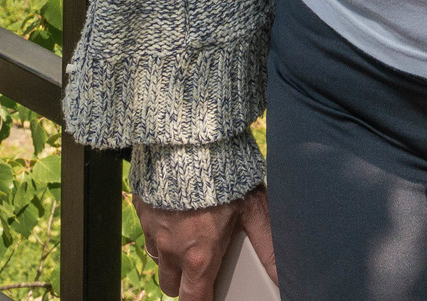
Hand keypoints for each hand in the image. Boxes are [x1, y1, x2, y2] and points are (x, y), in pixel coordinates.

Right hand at [136, 184, 274, 299]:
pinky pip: (147, 230)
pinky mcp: (141, 209)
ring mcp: (152, 230)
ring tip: (192, 234)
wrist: (186, 142)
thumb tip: (285, 276)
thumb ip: (268, 245)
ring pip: (158, 258)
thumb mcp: (254, 209)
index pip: (193, 300)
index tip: (210, 297)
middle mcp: (170, 250)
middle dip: (186, 281)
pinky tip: (177, 211)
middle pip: (172, 285)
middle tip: (203, 264)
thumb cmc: (223, 175)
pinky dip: (160, 228)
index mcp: (198, 256)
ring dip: (171, 255)